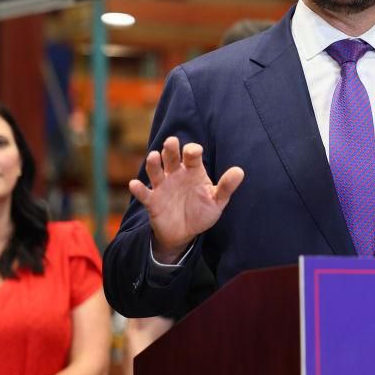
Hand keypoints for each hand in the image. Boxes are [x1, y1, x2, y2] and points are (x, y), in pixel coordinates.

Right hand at [129, 136, 243, 263]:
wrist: (185, 233)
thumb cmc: (202, 212)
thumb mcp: (217, 201)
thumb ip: (226, 187)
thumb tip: (240, 171)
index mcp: (193, 171)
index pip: (192, 156)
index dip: (192, 151)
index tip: (194, 151)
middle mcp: (176, 174)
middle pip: (171, 158)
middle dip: (170, 149)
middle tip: (171, 142)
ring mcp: (163, 187)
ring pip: (155, 171)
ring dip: (153, 164)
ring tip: (153, 157)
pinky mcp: (152, 201)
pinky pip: (144, 194)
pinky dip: (138, 189)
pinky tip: (135, 184)